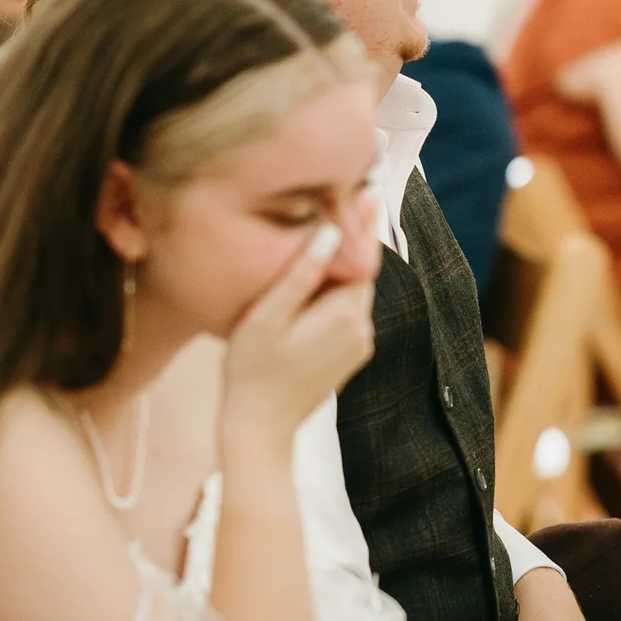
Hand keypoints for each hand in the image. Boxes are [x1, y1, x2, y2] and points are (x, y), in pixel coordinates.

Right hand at [221, 222, 378, 451]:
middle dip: (352, 244)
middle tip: (345, 204)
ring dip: (342, 271)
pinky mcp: (350, 356)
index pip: (363, 258)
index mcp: (345, 314)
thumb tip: (331, 232)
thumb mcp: (267, 316)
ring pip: (353, 294)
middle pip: (360, 274)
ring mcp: (359, 344)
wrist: (259, 430)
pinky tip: (317, 283)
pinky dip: (336, 295)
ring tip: (329, 237)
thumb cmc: (251, 371)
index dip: (364, 224)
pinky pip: (347, 313)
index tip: (369, 191)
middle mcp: (361, 328)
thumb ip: (300, 274)